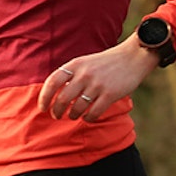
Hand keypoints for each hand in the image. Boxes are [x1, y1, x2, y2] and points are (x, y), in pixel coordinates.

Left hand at [37, 36, 160, 121]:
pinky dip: (88, 118)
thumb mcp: (84, 62)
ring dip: (72, 115)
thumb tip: (53, 94)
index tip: (43, 108)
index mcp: (75, 65)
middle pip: (62, 99)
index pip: (52, 82)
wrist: (132, 57)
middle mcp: (84, 74)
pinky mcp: (110, 94)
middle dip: (57, 111)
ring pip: (77, 108)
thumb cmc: (105, 63)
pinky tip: (88, 117)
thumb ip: (70, 75)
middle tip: (57, 116)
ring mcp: (97, 85)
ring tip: (73, 116)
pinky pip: (93, 113)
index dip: (44, 97)